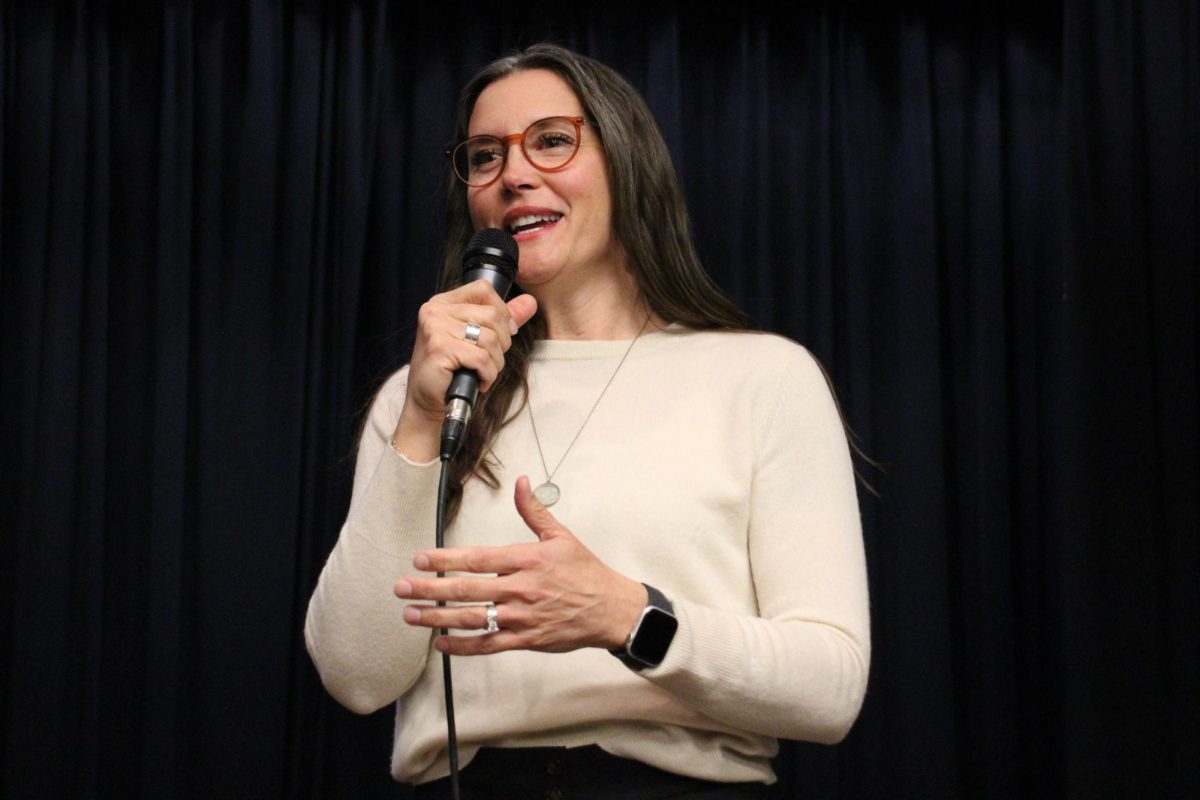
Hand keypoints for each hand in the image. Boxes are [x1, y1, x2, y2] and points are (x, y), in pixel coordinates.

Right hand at [393, 280, 536, 459]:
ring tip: (482, 372)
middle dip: (501, 343)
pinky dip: (487, 374)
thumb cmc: (452, 369)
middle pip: (493, 316)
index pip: (483, 289)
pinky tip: (477, 380)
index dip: (501, 313)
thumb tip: (530, 302)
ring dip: (495, 363)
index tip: (499, 335)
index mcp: (443, 302)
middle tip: (488, 360)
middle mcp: (435, 311)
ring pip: (490, 339)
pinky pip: (481, 358)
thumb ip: (503, 319)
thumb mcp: (478, 338)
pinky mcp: (439, 349)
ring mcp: (435, 328)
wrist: (427, 400)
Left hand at [394, 476, 648, 654]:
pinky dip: (463, 645)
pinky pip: (489, 644)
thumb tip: (521, 482)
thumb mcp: (561, 536)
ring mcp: (522, 617)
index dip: (446, 559)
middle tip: (401, 588)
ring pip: (473, 618)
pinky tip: (441, 643)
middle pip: (467, 589)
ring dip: (438, 617)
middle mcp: (520, 589)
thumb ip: (534, 511)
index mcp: (526, 560)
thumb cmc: (585, 571)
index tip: (420, 559)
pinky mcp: (526, 640)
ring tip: (411, 615)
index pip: (478, 558)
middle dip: (430, 589)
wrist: (611, 609)